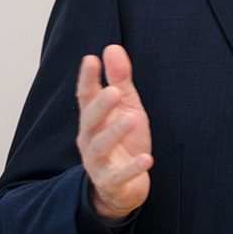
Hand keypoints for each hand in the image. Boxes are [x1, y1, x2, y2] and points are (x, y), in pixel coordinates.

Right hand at [76, 44, 152, 218]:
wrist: (125, 186)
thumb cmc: (124, 141)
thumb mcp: (126, 107)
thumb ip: (119, 80)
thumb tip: (112, 48)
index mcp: (93, 119)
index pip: (86, 96)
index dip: (87, 79)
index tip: (90, 59)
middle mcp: (90, 138)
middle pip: (90, 121)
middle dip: (100, 106)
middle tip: (113, 91)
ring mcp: (98, 162)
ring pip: (100, 147)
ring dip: (115, 133)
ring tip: (131, 119)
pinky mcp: (111, 181)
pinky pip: (120, 175)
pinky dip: (132, 168)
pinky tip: (147, 159)